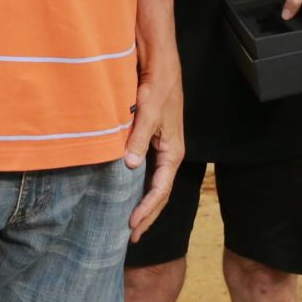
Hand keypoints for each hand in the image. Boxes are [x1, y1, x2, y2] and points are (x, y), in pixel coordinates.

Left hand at [125, 51, 183, 241]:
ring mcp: (162, 148)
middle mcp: (169, 153)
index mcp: (173, 151)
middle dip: (148, 216)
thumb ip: (138, 139)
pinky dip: (140, 187)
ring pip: (154, 184)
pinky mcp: (152, 141)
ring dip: (144, 204)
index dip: (146, 210)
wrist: (160, 64)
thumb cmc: (158, 87)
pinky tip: (129, 194)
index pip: (161, 190)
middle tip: (132, 237)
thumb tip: (130, 167)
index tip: (131, 226)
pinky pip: (148, 172)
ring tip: (131, 223)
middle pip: (160, 193)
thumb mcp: (148, 113)